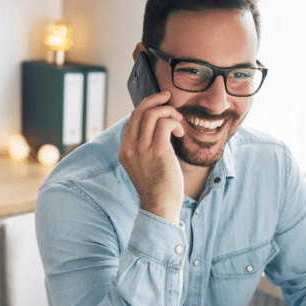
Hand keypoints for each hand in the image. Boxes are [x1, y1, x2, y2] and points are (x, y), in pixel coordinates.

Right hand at [119, 90, 184, 222]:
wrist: (160, 207)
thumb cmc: (158, 188)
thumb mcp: (144, 166)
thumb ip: (145, 149)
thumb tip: (159, 129)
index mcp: (124, 151)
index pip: (131, 120)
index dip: (146, 109)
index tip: (159, 107)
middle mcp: (129, 148)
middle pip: (138, 112)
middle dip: (155, 100)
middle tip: (168, 97)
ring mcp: (141, 150)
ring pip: (151, 114)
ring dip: (168, 112)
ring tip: (178, 122)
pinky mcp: (157, 152)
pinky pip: (164, 124)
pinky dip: (174, 122)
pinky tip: (180, 133)